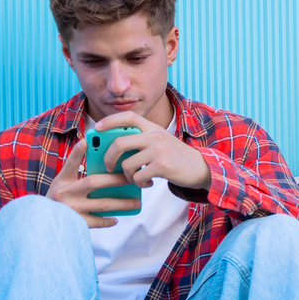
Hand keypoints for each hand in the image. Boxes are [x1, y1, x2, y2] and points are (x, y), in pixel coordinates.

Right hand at [44, 137, 140, 227]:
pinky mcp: (76, 222)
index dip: (78, 152)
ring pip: (102, 204)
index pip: (70, 164)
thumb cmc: (57, 199)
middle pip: (94, 182)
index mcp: (62, 181)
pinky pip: (97, 221)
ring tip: (137, 202)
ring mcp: (71, 208)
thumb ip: (76, 173)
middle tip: (132, 178)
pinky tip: (116, 219)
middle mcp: (65, 193)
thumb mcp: (61, 184)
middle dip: (115, 180)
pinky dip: (107, 221)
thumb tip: (98, 160)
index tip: (86, 141)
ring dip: (122, 203)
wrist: (42, 221)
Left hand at [94, 111, 211, 190]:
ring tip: (135, 178)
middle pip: (119, 143)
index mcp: (153, 128)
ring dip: (127, 175)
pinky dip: (139, 183)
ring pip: (127, 164)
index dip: (109, 121)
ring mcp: (159, 150)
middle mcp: (155, 135)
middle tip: (109, 166)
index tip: (96, 128)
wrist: (202, 168)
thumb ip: (142, 140)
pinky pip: (138, 176)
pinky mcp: (162, 165)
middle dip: (108, 157)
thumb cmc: (176, 158)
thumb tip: (113, 148)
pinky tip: (147, 182)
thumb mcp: (161, 142)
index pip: (128, 117)